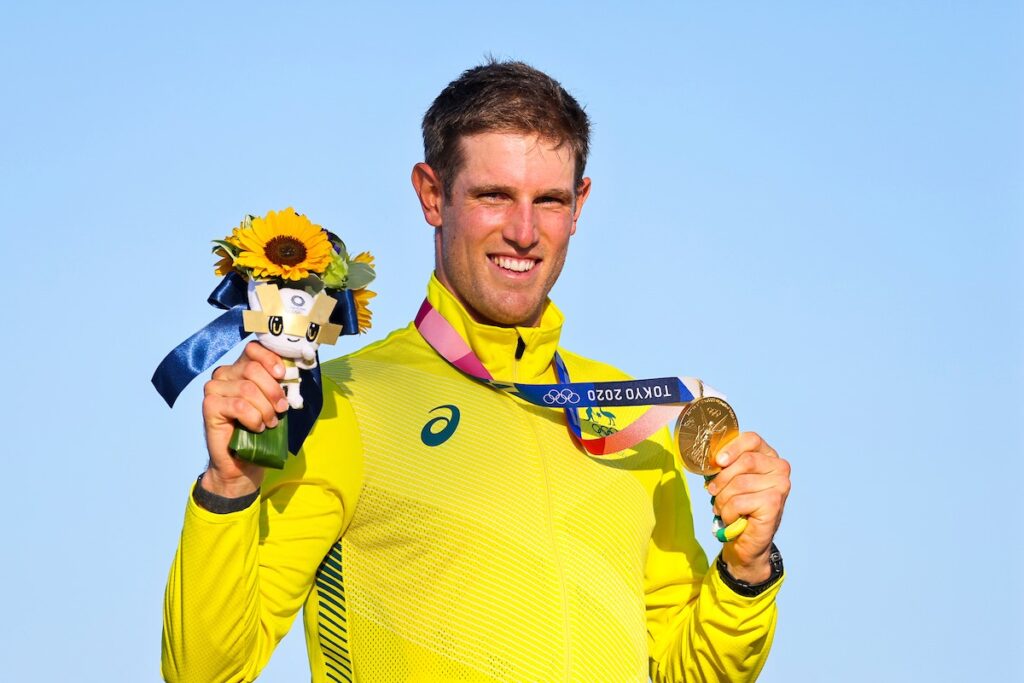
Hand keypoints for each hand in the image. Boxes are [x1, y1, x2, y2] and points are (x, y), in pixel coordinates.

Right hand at [201, 341, 288, 496]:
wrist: (242, 462)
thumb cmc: (259, 429)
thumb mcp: (273, 401)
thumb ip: (277, 383)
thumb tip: (290, 371)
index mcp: (240, 368)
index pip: (253, 349)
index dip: (270, 359)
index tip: (282, 375)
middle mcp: (224, 374)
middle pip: (252, 369)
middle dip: (273, 391)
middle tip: (280, 409)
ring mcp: (213, 389)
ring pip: (247, 389)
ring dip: (264, 409)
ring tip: (268, 423)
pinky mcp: (209, 406)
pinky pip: (238, 406)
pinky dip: (253, 418)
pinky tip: (256, 428)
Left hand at [706, 431, 790, 582]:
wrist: (745, 540)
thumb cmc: (737, 505)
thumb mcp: (729, 478)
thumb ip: (725, 463)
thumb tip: (711, 456)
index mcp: (769, 455)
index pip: (752, 439)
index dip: (732, 448)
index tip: (718, 461)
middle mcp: (780, 468)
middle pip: (745, 461)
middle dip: (722, 479)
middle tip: (713, 492)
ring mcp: (781, 485)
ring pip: (739, 483)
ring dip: (723, 499)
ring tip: (723, 508)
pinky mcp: (775, 503)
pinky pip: (739, 501)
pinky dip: (728, 512)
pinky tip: (733, 518)